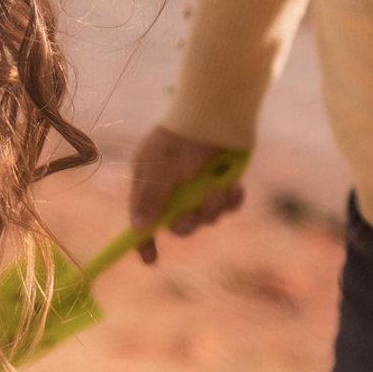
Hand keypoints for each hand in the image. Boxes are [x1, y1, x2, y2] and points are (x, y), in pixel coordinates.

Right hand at [130, 124, 246, 265]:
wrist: (217, 112)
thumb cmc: (183, 137)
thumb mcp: (162, 168)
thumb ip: (151, 198)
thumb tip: (138, 227)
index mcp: (151, 183)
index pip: (143, 219)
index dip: (144, 241)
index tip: (151, 259)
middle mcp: (173, 189)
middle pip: (178, 224)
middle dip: (190, 221)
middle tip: (198, 210)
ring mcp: (199, 187)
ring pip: (206, 217)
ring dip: (214, 208)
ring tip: (220, 188)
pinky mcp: (222, 183)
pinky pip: (228, 206)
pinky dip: (232, 201)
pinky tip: (235, 186)